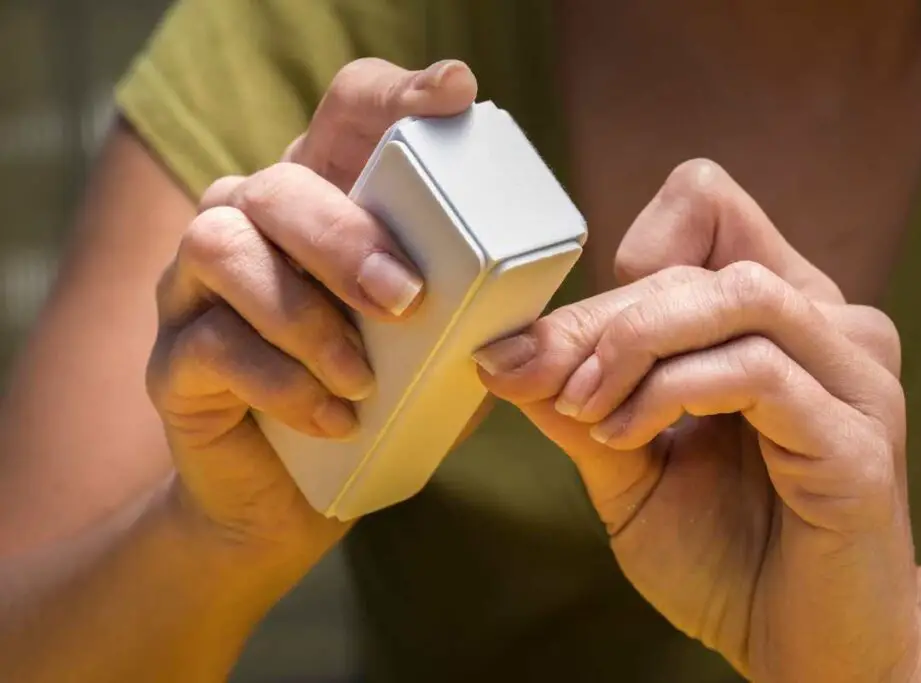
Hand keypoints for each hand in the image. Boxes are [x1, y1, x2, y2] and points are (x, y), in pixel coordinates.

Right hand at [145, 59, 476, 581]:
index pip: (344, 118)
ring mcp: (197, 289)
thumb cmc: (367, 411)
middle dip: (343, 236)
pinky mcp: (172, 357)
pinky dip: (282, 383)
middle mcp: (251, 227)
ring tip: (361, 376)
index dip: (395, 96)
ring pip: (221, 246)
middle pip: (277, 183)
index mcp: (322, 208)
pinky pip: (212, 343)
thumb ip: (472, 331)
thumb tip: (523, 323)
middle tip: (404, 299)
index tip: (453, 94)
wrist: (284, 504)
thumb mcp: (432, 365)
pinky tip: (335, 418)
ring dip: (301, 312)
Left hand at [476, 161, 920, 682]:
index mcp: (778, 319)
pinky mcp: (860, 437)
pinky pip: (754, 370)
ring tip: (587, 409)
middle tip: (535, 377)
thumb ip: (580, 404)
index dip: (634, 252)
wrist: (806, 648)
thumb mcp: (630, 466)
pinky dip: (670, 392)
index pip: (709, 207)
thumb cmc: (728, 555)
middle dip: (596, 323)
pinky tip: (628, 437)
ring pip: (735, 294)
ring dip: (635, 343)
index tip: (574, 336)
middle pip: (697, 266)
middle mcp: (830, 328)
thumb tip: (506, 355)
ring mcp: (855, 377)